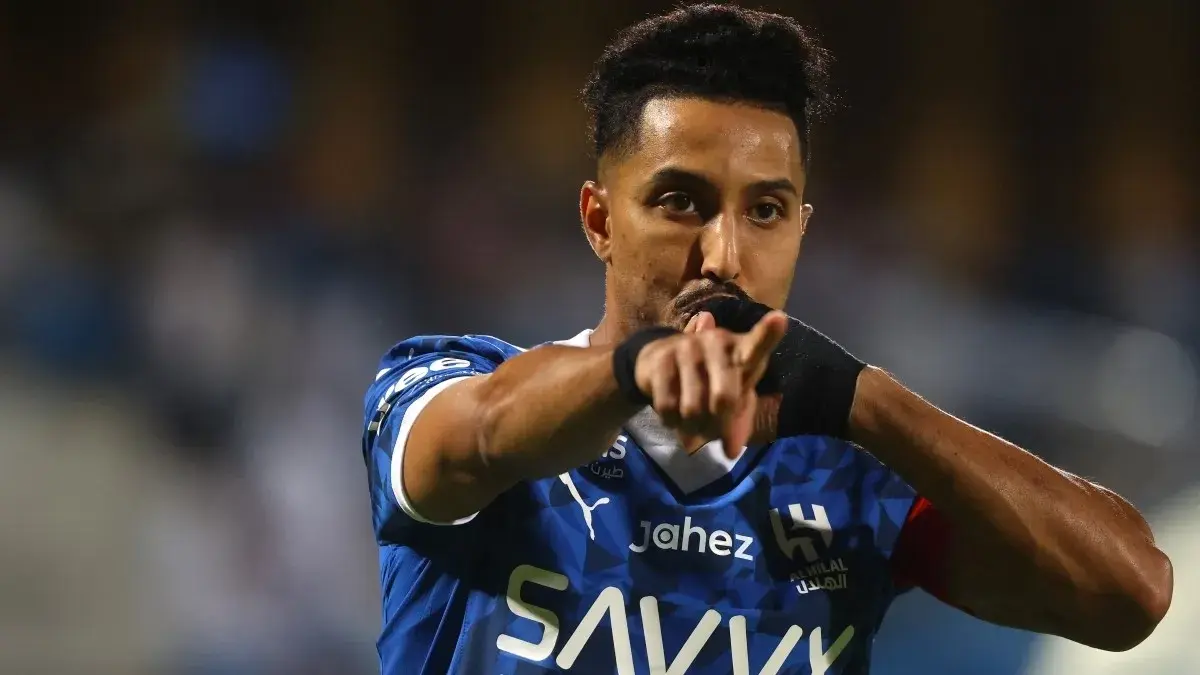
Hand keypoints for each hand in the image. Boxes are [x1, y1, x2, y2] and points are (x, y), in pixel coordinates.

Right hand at [634, 309, 788, 456]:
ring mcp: (686, 348)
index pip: (758, 344)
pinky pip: (668, 408)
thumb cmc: (708, 379)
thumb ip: (737, 424)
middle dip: (718, 425)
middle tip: (713, 426)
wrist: (658, 360)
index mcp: (742, 350)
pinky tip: (673, 414)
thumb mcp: (731, 398)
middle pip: (724, 401)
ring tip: (693, 422)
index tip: (779, 320)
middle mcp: (716, 342)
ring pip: (693, 410)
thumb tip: (731, 451)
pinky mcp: (661, 360)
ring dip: (692, 428)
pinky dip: (672, 422)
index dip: (768, 333)